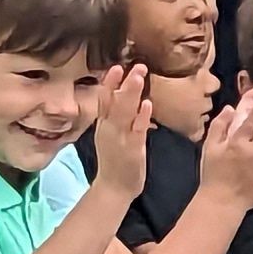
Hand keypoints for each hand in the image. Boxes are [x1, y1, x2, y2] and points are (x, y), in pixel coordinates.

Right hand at [89, 63, 154, 192]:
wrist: (113, 188)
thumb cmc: (116, 160)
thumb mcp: (112, 134)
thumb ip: (117, 117)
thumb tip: (123, 97)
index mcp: (105, 125)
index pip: (104, 100)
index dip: (109, 84)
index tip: (116, 66)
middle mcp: (109, 129)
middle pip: (114, 102)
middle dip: (123, 83)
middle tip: (134, 66)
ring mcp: (120, 139)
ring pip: (124, 113)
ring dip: (131, 94)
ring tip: (138, 77)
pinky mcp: (132, 149)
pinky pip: (137, 131)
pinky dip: (141, 117)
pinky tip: (147, 104)